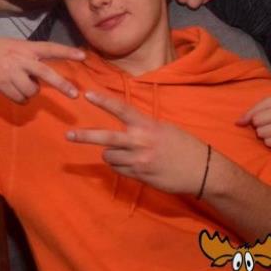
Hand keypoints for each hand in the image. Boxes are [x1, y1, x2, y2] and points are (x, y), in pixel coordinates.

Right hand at [0, 36, 84, 102]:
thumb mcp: (8, 46)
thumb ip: (23, 56)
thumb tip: (36, 76)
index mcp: (24, 46)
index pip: (50, 48)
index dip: (67, 52)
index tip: (83, 56)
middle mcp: (20, 58)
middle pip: (46, 73)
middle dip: (62, 85)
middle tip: (75, 95)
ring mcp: (10, 71)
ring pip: (31, 90)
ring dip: (28, 93)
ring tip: (17, 87)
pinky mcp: (1, 83)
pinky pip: (19, 98)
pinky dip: (17, 98)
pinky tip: (8, 91)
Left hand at [69, 91, 207, 194]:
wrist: (202, 171)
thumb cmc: (184, 146)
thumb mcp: (164, 129)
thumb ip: (142, 128)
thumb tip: (124, 128)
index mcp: (147, 125)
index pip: (122, 109)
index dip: (104, 101)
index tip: (87, 94)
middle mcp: (141, 142)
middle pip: (106, 138)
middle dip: (85, 136)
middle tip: (68, 135)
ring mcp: (139, 160)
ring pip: (109, 156)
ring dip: (111, 155)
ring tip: (126, 154)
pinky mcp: (139, 175)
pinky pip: (118, 169)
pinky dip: (120, 166)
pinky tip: (134, 165)